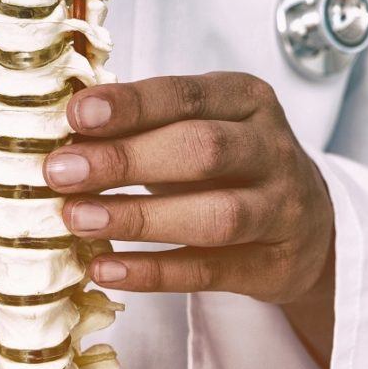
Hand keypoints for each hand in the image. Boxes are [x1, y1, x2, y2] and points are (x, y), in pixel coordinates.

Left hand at [44, 73, 334, 364]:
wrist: (306, 223)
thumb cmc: (229, 166)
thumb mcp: (200, 128)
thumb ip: (145, 128)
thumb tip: (65, 139)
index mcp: (245, 100)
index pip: (186, 96)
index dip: (130, 106)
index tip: (75, 116)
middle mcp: (270, 150)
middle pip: (201, 150)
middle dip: (125, 160)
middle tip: (61, 172)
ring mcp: (279, 210)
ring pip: (213, 215)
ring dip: (137, 218)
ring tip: (77, 219)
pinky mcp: (270, 265)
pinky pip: (207, 271)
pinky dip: (151, 272)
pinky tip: (104, 268)